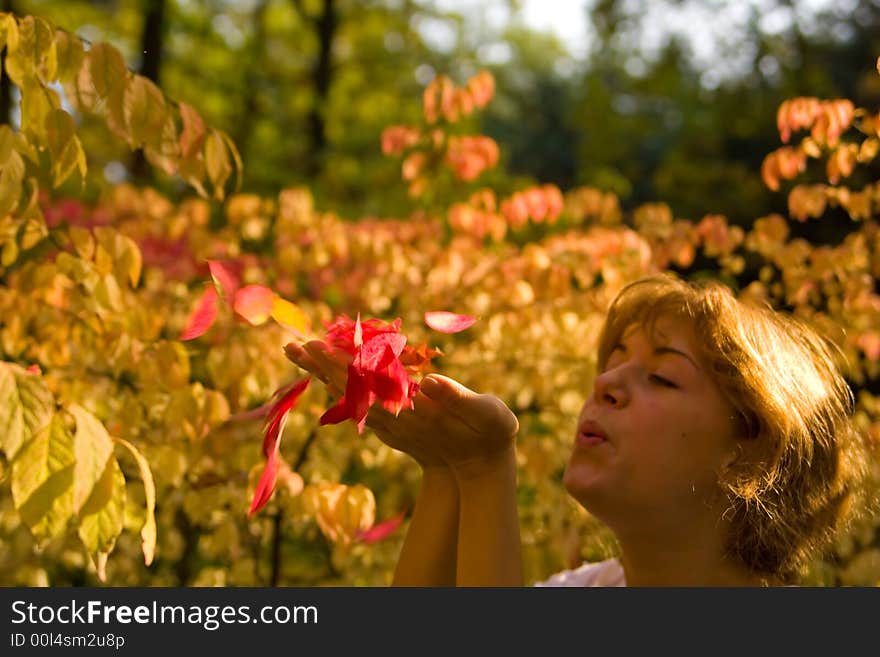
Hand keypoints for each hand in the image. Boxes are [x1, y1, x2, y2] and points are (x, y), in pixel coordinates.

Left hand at [284, 340, 518, 472]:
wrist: (483, 464)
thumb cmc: (491, 433)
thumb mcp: (483, 413)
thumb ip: (457, 399)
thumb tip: (431, 382)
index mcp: (411, 410)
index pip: (368, 384)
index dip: (340, 365)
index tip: (315, 347)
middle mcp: (393, 417)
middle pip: (348, 388)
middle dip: (319, 365)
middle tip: (289, 345)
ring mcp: (390, 420)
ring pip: (348, 394)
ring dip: (322, 372)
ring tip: (297, 352)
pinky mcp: (392, 420)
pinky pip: (359, 400)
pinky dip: (339, 383)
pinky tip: (324, 371)